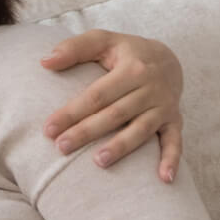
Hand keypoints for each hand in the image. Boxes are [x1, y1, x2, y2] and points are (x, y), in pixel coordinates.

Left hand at [41, 29, 183, 182]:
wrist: (169, 59)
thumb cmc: (126, 52)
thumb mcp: (103, 41)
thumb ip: (74, 48)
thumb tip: (44, 61)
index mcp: (131, 69)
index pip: (97, 95)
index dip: (72, 112)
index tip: (48, 129)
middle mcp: (150, 89)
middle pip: (115, 114)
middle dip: (87, 132)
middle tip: (61, 148)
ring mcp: (164, 107)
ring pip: (141, 130)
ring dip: (121, 147)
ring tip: (98, 162)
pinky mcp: (175, 120)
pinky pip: (175, 142)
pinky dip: (172, 160)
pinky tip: (164, 179)